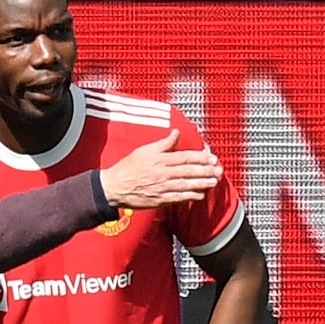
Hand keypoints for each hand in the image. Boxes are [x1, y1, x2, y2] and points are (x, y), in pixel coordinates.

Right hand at [99, 129, 222, 208]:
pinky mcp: (159, 200)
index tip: (212, 157)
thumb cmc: (127, 168)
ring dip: (202, 183)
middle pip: (188, 171)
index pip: (184, 157)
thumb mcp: (144, 150)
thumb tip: (176, 133)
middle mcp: (162, 173)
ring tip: (214, 182)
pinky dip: (190, 196)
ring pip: (186, 185)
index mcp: (159, 159)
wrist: (114, 187)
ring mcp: (161, 187)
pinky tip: (200, 195)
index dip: (200, 158)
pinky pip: (178, 197)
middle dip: (206, 170)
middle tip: (218, 170)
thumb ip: (163, 143)